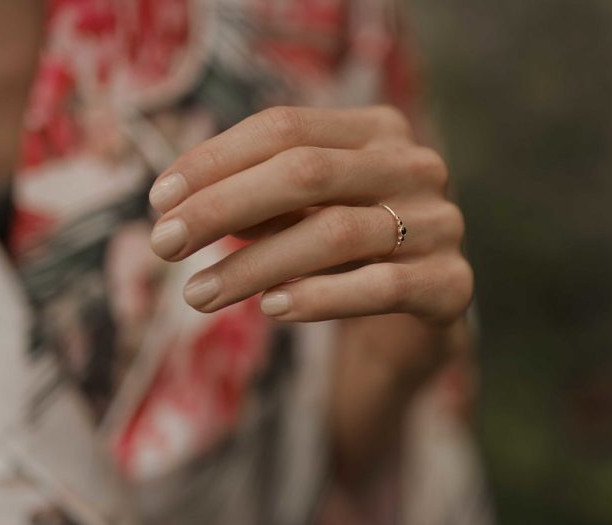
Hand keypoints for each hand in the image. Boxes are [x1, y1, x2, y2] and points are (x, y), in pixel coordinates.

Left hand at [148, 106, 471, 324]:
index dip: (215, 160)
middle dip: (224, 207)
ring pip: (336, 233)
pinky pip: (381, 286)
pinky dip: (320, 297)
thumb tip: (177, 205)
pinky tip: (272, 309)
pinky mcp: (452, 284)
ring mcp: (440, 223)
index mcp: (377, 131)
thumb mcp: (301, 213)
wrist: (423, 305)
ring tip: (198, 295)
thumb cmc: (349, 250)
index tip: (159, 200)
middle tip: (164, 245)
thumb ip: (258, 201)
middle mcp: (415, 165)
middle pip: (306, 171)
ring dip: (255, 265)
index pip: (285, 128)